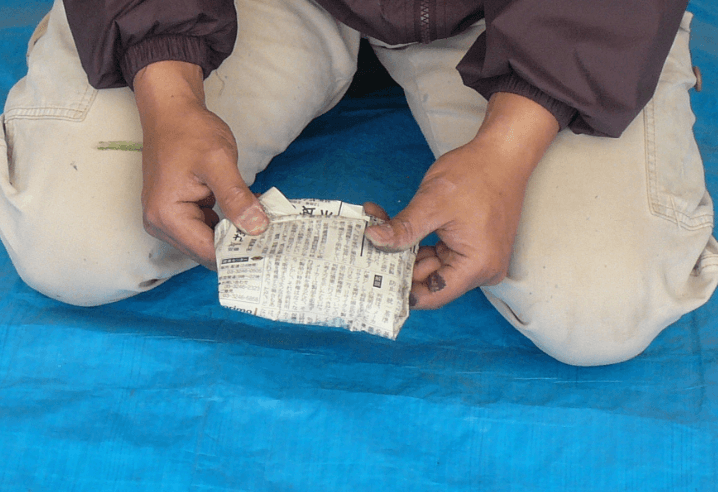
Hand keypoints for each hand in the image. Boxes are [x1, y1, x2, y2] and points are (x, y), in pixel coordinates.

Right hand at [134, 61, 268, 269]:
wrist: (171, 111)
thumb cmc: (190, 131)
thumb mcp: (219, 162)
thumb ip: (237, 197)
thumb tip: (256, 227)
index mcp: (167, 216)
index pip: (208, 252)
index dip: (239, 254)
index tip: (270, 250)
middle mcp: (161, 224)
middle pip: (207, 252)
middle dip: (238, 245)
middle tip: (274, 238)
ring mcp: (166, 220)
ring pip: (208, 242)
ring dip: (234, 234)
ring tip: (264, 224)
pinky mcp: (176, 213)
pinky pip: (205, 228)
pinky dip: (227, 224)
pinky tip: (247, 211)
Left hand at [365, 92, 558, 308]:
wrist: (503, 154)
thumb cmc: (476, 174)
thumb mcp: (432, 203)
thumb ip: (403, 229)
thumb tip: (373, 240)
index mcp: (477, 266)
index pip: (432, 295)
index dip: (401, 290)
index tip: (373, 280)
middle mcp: (482, 270)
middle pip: (429, 280)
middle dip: (398, 261)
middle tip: (367, 244)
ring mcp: (478, 259)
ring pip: (430, 265)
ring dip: (405, 248)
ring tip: (379, 224)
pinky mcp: (472, 247)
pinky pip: (439, 253)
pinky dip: (418, 240)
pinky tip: (395, 224)